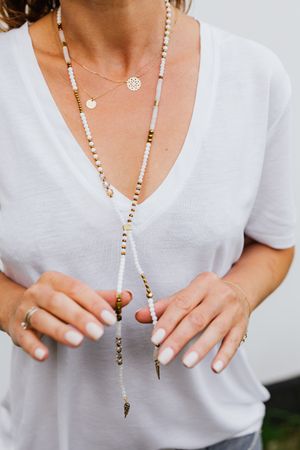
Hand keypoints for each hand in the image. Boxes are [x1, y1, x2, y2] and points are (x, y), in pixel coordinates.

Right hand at [4, 271, 132, 361]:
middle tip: (98, 333)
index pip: (76, 288)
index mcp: (55, 280)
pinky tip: (45, 355)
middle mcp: (38, 291)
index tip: (111, 318)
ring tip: (78, 342)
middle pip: (59, 302)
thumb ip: (101, 297)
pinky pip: (24, 337)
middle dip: (80, 317)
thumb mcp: (75, 296)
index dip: (94, 303)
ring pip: (42, 318)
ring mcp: (25, 309)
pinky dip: (33, 346)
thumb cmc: (54, 302)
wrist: (16, 307)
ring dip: (60, 330)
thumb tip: (127, 296)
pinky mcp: (16, 328)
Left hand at [135, 272, 249, 372]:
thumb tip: (139, 316)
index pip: (182, 304)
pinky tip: (214, 368)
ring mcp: (233, 310)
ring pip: (215, 330)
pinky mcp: (242, 326)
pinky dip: (224, 355)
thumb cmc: (206, 297)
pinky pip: (234, 342)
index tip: (155, 339)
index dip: (167, 322)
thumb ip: (163, 307)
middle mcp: (219, 295)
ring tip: (185, 364)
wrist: (240, 292)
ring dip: (200, 348)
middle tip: (163, 357)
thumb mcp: (187, 296)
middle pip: (197, 319)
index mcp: (202, 283)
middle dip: (179, 339)